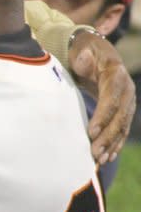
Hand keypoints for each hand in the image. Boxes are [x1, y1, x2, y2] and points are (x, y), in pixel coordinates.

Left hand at [69, 29, 136, 163]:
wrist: (98, 53)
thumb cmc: (85, 53)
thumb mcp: (83, 51)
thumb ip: (83, 57)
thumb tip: (84, 60)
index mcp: (116, 75)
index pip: (111, 99)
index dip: (102, 116)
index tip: (91, 132)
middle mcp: (127, 90)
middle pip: (119, 117)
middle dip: (107, 137)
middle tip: (94, 153)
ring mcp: (128, 101)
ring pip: (122, 126)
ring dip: (112, 144)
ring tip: (100, 160)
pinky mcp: (125, 110)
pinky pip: (122, 129)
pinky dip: (116, 143)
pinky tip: (108, 157)